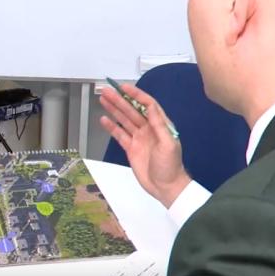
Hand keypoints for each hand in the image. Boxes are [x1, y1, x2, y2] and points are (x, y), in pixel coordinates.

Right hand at [99, 84, 190, 207]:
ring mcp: (139, 138)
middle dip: (120, 100)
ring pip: (124, 120)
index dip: (135, 95)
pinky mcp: (131, 148)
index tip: (124, 88)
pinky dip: (111, 127)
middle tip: (108, 91)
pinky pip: (120, 135)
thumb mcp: (168, 144)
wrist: (165, 187)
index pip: (147, 105)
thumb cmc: (171, 167)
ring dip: (114, 109)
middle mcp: (148, 129)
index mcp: (160, 125)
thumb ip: (159, 125)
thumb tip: (151, 107)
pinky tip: (104, 120)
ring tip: (103, 100)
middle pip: (132, 110)